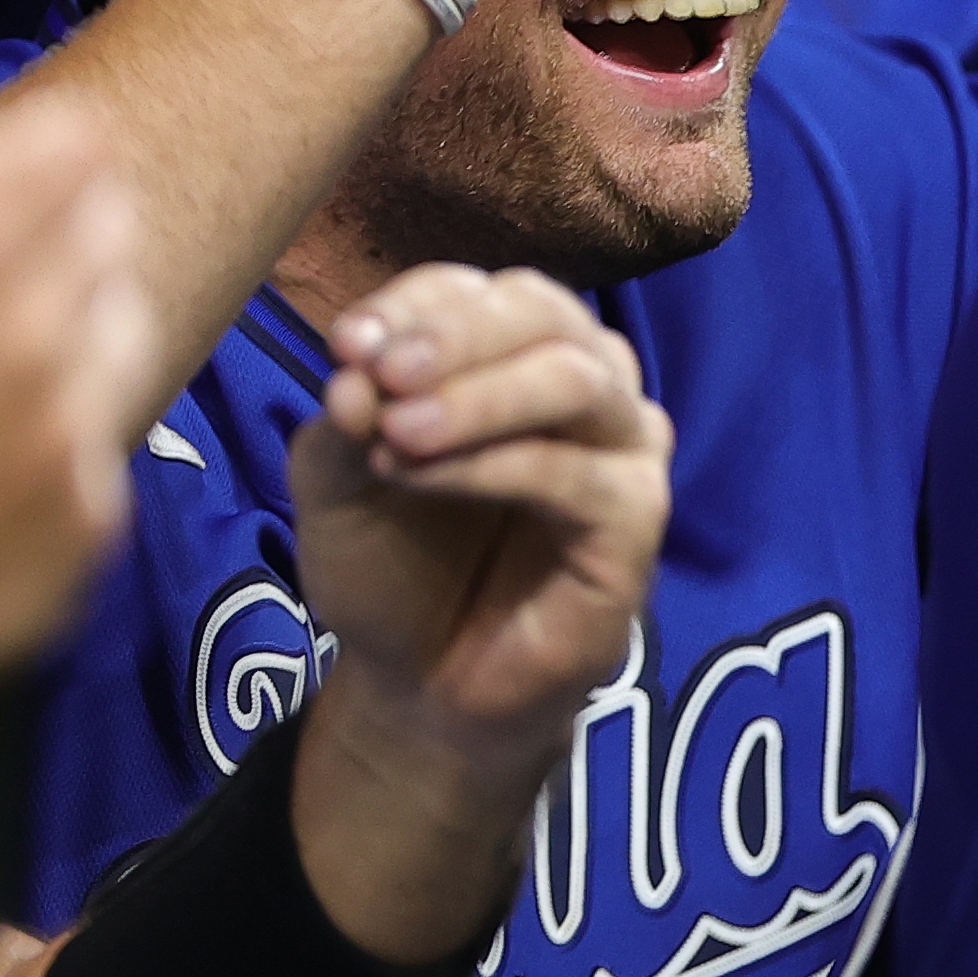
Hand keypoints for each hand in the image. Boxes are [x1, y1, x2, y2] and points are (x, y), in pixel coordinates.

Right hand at [0, 101, 147, 716]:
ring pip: (123, 334)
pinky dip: (57, 436)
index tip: (29, 179)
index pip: (80, 150)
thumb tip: (0, 141)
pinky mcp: (90, 514)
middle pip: (111, 236)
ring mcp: (72, 430)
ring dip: (74, 332)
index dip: (51, 158)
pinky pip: (100, 439)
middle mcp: (33, 332)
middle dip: (63, 240)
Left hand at [293, 263, 667, 960]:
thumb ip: (347, 421)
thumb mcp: (339, 482)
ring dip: (477, 395)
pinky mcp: (637, 521)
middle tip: (381, 373)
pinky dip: (491, 463)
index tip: (345, 341)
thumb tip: (355, 372)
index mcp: (517, 356)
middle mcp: (585, 387)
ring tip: (395, 431)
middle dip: (455, 336)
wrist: (423, 683)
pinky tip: (418, 476)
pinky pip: (576, 471)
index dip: (416, 304)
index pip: (484, 293)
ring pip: (576, 379)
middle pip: (545, 314)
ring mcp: (623, 451)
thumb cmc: (393, 567)